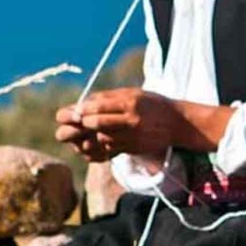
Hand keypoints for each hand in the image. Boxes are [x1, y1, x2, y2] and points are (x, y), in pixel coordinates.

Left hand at [54, 88, 185, 157]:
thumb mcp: (132, 94)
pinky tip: (87, 146)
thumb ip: (108, 99)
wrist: (177, 123)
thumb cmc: (151, 104)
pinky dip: (95, 149)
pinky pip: (108, 151)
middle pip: (96, 123)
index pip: (99, 106)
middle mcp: (130, 119)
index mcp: (129, 102)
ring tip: (76, 137)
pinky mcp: (132, 148)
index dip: (80, 111)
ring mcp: (132, 136)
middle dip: (77, 127)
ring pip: (101, 139)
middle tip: (67, 128)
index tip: (68, 114)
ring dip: (86, 139)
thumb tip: (82, 104)